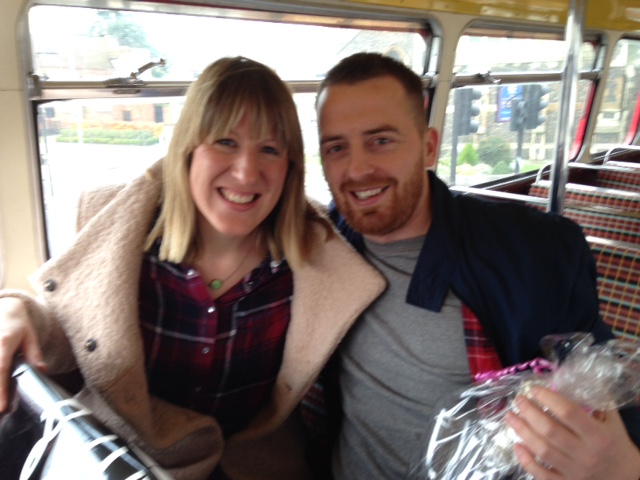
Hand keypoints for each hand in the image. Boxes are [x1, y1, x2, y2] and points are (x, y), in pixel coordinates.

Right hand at [0, 297, 45, 411]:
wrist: (5, 309)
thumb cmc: (18, 324)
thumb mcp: (30, 336)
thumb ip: (34, 354)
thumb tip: (42, 370)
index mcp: (4, 343)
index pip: (1, 370)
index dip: (0, 390)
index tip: (2, 407)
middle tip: (0, 412)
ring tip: (1, 407)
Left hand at [506, 385, 639, 479]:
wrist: (626, 478)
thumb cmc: (615, 444)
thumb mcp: (611, 420)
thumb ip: (593, 400)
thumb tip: (565, 378)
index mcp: (597, 435)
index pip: (568, 413)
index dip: (547, 398)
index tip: (533, 388)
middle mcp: (585, 454)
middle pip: (549, 431)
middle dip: (529, 412)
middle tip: (518, 400)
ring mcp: (574, 471)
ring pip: (542, 450)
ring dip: (522, 431)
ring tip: (510, 416)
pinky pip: (541, 473)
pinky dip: (525, 460)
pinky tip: (516, 445)